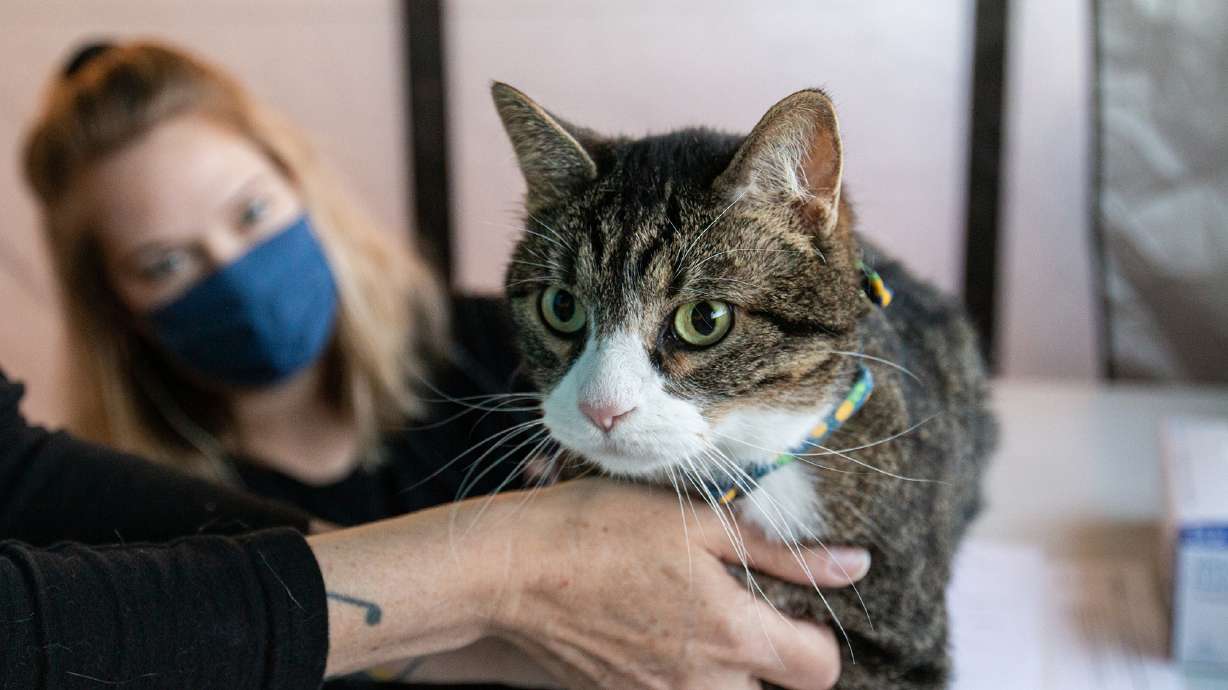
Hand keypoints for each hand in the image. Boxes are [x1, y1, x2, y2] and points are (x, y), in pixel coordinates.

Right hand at [487, 479, 869, 689]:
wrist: (511, 571)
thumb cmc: (602, 531)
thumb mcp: (699, 523)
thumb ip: (781, 553)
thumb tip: (855, 567)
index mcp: (733, 636)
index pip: (819, 672)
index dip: (817, 639)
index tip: (790, 606)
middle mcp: (702, 686)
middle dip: (767, 662)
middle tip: (737, 608)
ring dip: (722, 670)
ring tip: (692, 617)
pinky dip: (676, 675)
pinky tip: (651, 628)